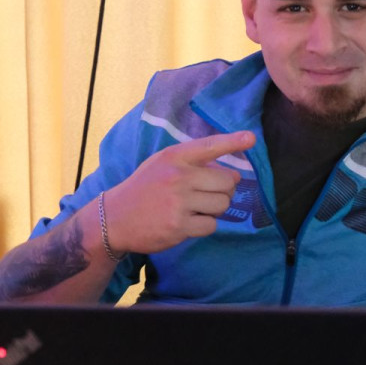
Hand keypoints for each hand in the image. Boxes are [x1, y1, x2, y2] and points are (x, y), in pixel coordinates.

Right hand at [104, 132, 253, 254]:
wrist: (114, 218)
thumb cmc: (145, 188)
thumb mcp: (162, 164)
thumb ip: (192, 162)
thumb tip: (231, 171)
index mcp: (174, 157)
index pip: (209, 146)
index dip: (232, 141)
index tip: (251, 138)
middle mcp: (178, 177)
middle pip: (227, 181)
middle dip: (224, 189)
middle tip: (208, 193)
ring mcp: (179, 202)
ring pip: (222, 204)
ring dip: (215, 208)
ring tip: (196, 208)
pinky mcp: (179, 226)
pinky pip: (212, 225)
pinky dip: (205, 225)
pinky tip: (188, 222)